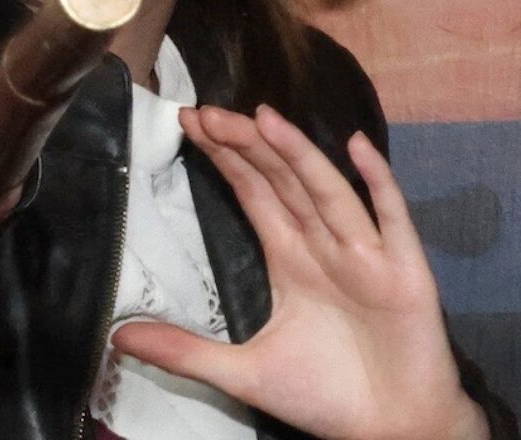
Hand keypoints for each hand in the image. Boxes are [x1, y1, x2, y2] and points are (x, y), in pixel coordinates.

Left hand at [111, 105, 488, 439]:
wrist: (393, 431)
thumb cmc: (327, 396)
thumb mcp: (243, 372)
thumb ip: (185, 353)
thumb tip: (117, 339)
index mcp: (292, 259)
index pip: (254, 192)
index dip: (225, 157)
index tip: (190, 122)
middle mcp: (326, 245)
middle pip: (282, 181)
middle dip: (246, 146)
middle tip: (207, 112)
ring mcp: (366, 254)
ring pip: (326, 191)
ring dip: (297, 154)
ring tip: (263, 118)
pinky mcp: (404, 272)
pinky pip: (391, 219)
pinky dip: (377, 183)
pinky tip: (358, 147)